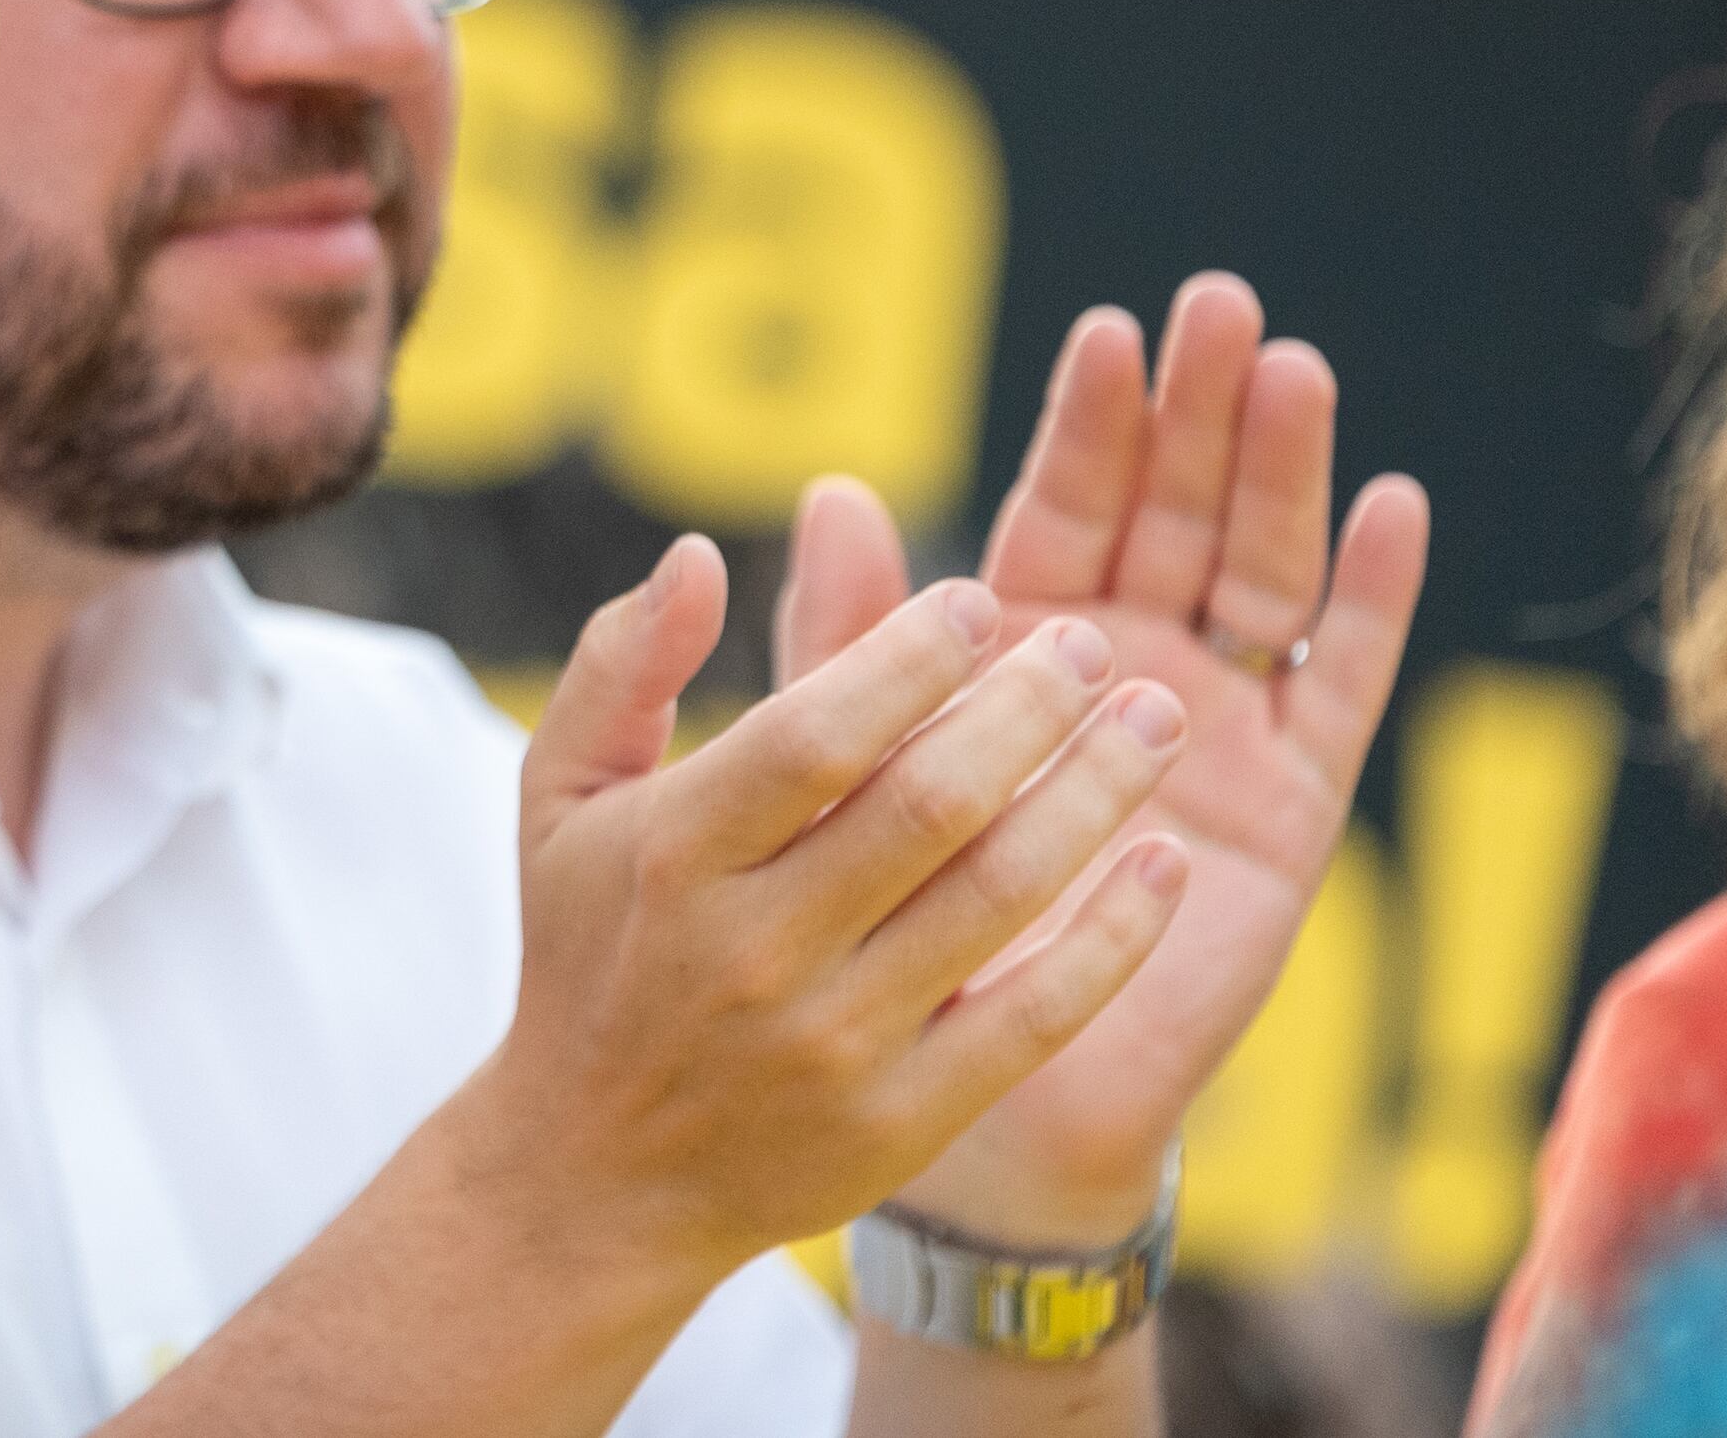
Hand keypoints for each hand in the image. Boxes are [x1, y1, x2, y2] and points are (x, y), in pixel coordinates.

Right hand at [438, 538, 1195, 1305]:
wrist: (600, 1172)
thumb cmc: (590, 948)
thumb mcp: (559, 796)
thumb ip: (620, 663)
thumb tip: (696, 553)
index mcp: (676, 854)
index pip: (814, 737)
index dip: (907, 658)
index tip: (981, 600)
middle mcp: (756, 948)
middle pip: (927, 806)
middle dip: (1027, 710)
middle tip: (1091, 644)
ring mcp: (838, 1041)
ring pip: (998, 897)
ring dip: (1093, 796)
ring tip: (1155, 720)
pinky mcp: (905, 1118)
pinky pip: (1037, 1015)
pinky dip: (1114, 937)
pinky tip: (1166, 862)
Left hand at [785, 271, 1430, 1245]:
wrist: (971, 1080)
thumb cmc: (893, 914)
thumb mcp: (844, 763)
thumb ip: (844, 635)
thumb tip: (821, 488)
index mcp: (1023, 640)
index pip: (1065, 506)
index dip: (1090, 424)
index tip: (1108, 330)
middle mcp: (1130, 662)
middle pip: (1177, 513)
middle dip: (1198, 414)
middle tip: (1220, 310)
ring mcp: (1218, 725)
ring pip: (1261, 574)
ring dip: (1283, 476)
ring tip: (1293, 372)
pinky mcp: (1290, 801)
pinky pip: (1340, 685)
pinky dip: (1372, 599)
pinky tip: (1394, 507)